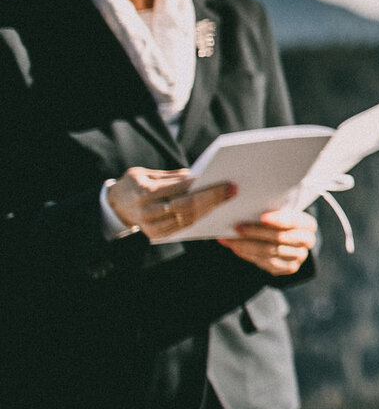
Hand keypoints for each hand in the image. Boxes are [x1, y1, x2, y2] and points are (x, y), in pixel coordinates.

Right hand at [106, 168, 237, 241]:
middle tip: (233, 190)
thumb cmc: (135, 184)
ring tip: (228, 199)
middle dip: (212, 198)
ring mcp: (152, 227)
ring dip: (210, 209)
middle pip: (187, 207)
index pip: (180, 190)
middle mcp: (147, 212)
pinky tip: (215, 210)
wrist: (116, 205)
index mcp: (144, 192)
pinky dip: (201, 218)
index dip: (204, 187)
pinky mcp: (157, 235)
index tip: (225, 181)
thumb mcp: (147, 173)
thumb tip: (200, 177)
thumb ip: (172, 177)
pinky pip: (184, 227)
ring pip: (188, 219)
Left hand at [220, 210, 314, 276]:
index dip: (278, 220)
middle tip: (237, 227)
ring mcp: (299, 256)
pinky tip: (236, 248)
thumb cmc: (279, 221)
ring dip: (246, 245)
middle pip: (280, 237)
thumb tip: (243, 206)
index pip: (293, 221)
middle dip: (256, 232)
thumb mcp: (280, 212)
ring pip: (270, 251)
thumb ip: (269, 210)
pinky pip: (266, 263)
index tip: (261, 217)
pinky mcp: (289, 268)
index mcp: (308, 224)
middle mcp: (307, 241)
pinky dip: (249, 255)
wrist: (287, 238)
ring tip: (230, 239)